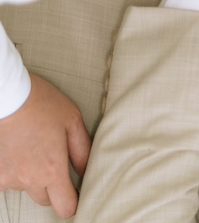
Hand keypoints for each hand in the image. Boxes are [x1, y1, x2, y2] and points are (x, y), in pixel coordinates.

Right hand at [0, 73, 89, 218]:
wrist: (6, 94)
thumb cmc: (40, 103)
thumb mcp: (72, 121)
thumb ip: (82, 150)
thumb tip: (87, 172)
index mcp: (52, 170)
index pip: (65, 207)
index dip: (72, 201)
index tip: (74, 190)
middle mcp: (28, 179)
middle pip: (45, 199)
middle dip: (52, 186)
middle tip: (52, 160)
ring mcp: (7, 177)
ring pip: (25, 188)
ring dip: (30, 176)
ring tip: (32, 148)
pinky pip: (6, 180)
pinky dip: (12, 170)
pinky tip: (15, 150)